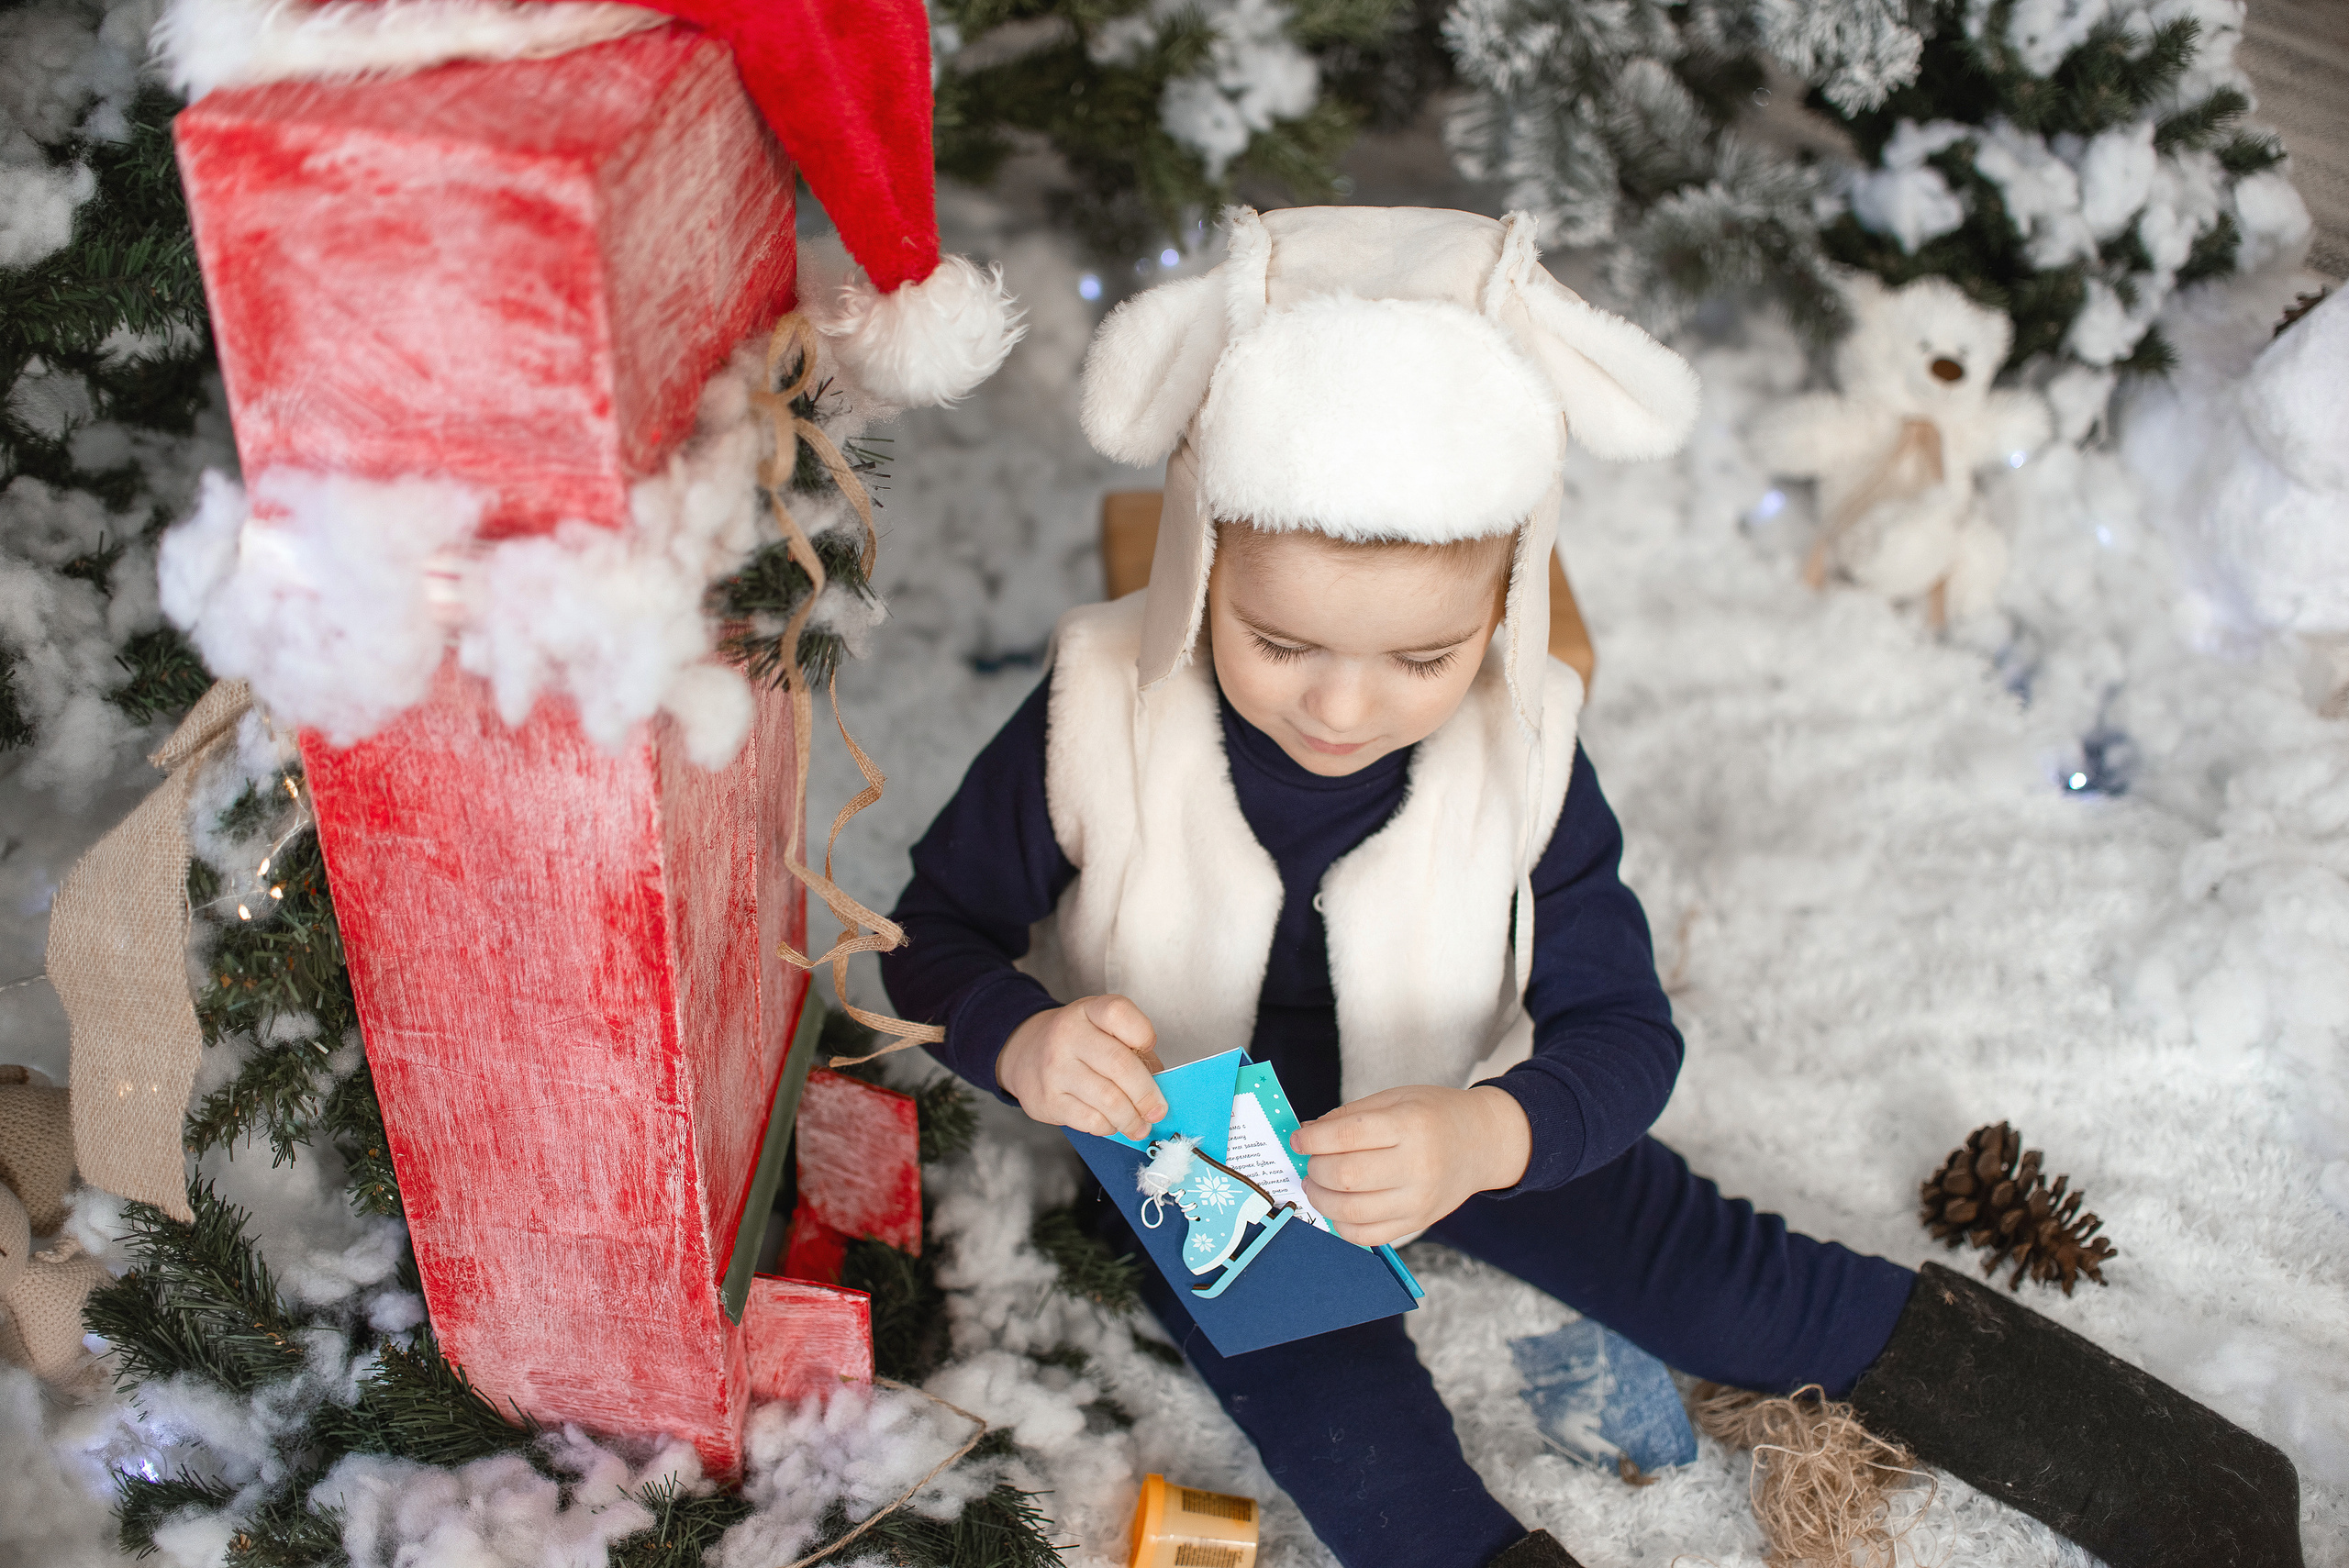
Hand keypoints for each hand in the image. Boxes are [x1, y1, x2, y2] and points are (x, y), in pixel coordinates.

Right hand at [996, 994, 1168, 1139]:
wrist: (1024, 1053)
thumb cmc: (1077, 1043)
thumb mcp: (1101, 1029)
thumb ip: (1132, 1050)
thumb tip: (1158, 1091)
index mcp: (1088, 1011)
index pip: (1119, 1013)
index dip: (1142, 1033)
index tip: (1149, 1047)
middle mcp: (1068, 1036)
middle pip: (1120, 1064)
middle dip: (1147, 1094)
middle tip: (1157, 1110)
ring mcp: (1055, 1069)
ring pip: (1108, 1099)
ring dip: (1132, 1119)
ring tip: (1140, 1126)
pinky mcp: (1048, 1100)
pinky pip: (1090, 1120)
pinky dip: (1109, 1127)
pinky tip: (1112, 1124)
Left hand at [1292, 1085, 1530, 1246]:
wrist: (1482, 1142)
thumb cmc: (1434, 1115)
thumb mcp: (1395, 1098)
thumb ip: (1348, 1117)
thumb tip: (1306, 1136)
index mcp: (1409, 1124)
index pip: (1347, 1135)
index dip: (1312, 1139)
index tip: (1299, 1139)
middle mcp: (1417, 1164)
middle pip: (1346, 1176)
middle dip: (1315, 1169)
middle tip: (1310, 1162)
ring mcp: (1418, 1199)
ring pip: (1352, 1211)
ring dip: (1321, 1199)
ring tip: (1317, 1185)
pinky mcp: (1417, 1222)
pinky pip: (1368, 1236)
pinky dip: (1342, 1225)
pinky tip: (1338, 1207)